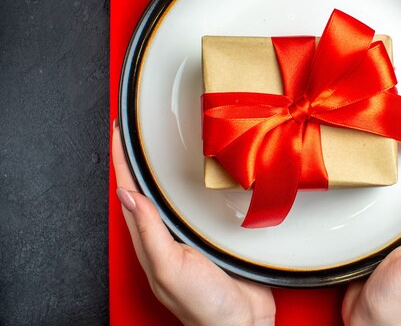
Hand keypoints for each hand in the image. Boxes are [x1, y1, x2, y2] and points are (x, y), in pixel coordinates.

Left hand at [111, 122, 274, 325]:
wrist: (242, 322)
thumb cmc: (204, 305)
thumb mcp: (171, 267)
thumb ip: (150, 233)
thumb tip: (128, 197)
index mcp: (150, 241)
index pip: (129, 193)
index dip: (122, 163)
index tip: (119, 135)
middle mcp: (167, 235)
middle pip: (148, 189)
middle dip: (140, 160)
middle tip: (138, 132)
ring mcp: (190, 235)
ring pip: (172, 195)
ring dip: (166, 170)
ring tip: (162, 145)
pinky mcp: (213, 235)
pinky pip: (198, 204)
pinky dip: (195, 186)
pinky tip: (201, 176)